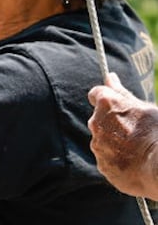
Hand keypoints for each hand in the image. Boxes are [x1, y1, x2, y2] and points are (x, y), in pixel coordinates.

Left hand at [87, 73, 157, 197]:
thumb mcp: (145, 108)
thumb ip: (122, 93)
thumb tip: (109, 77)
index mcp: (106, 103)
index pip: (97, 94)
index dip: (107, 99)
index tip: (117, 106)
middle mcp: (95, 123)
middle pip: (99, 120)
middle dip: (112, 123)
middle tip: (136, 131)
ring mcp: (97, 146)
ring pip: (103, 141)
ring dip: (115, 142)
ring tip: (139, 150)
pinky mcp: (102, 166)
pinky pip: (108, 160)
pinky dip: (118, 160)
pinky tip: (135, 163)